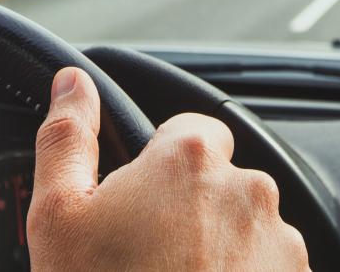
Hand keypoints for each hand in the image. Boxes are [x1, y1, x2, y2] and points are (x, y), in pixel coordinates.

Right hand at [27, 67, 310, 270]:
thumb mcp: (58, 219)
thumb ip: (68, 138)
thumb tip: (73, 85)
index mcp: (190, 160)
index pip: (187, 130)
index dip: (157, 166)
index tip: (136, 205)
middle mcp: (249, 191)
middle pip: (218, 182)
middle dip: (188, 211)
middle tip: (144, 260)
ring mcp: (281, 245)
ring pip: (245, 230)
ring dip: (217, 252)